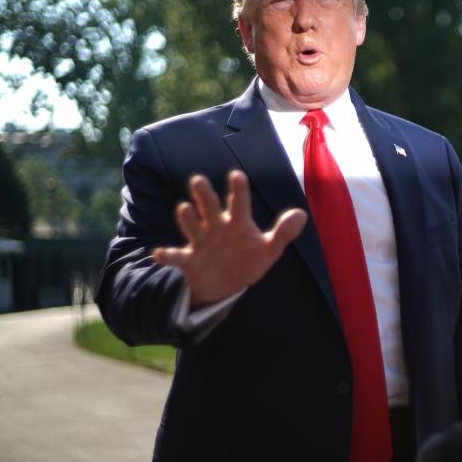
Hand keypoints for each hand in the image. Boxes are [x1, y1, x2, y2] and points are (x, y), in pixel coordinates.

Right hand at [152, 170, 306, 308]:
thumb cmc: (248, 260)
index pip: (238, 201)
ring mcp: (201, 242)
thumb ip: (283, 233)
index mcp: (237, 222)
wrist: (226, 285)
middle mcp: (217, 227)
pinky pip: (176, 256)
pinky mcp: (189, 260)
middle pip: (209, 206)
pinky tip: (159, 254)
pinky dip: (167, 255)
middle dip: (204, 194)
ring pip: (192, 226)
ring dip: (187, 218)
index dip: (237, 189)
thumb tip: (302, 215)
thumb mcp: (269, 250)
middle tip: (198, 180)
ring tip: (184, 209)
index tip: (236, 175)